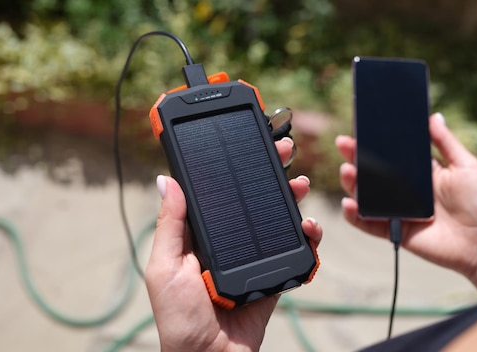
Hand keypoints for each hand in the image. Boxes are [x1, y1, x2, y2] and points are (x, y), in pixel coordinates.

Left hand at [146, 137, 321, 351]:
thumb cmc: (179, 319)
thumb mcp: (165, 268)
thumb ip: (171, 225)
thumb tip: (166, 180)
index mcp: (201, 236)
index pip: (220, 193)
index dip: (234, 167)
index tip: (248, 142)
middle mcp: (229, 242)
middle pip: (253, 200)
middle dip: (270, 173)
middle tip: (284, 150)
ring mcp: (254, 258)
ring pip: (277, 220)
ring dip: (292, 198)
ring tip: (300, 184)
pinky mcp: (274, 275)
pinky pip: (295, 252)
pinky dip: (308, 238)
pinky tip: (310, 227)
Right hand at [336, 113, 476, 296]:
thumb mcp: (467, 166)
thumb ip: (447, 142)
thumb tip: (433, 116)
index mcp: (421, 172)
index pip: (392, 154)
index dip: (375, 141)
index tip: (361, 127)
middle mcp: (406, 190)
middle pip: (374, 172)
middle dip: (356, 157)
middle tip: (344, 144)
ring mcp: (398, 211)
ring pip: (367, 196)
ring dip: (352, 183)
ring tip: (347, 171)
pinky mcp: (395, 231)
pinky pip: (369, 223)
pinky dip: (355, 215)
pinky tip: (349, 203)